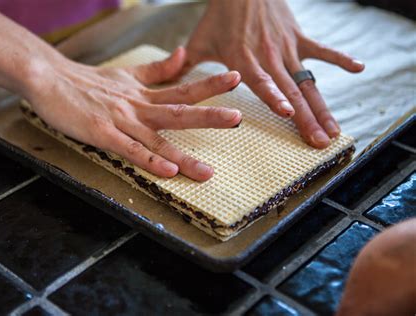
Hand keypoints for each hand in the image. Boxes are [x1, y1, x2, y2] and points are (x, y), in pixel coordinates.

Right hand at [25, 47, 241, 180]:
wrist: (49, 78)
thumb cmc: (87, 81)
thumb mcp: (127, 73)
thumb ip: (157, 69)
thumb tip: (184, 56)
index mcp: (144, 94)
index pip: (182, 88)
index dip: (210, 84)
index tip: (236, 78)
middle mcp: (137, 106)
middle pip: (177, 112)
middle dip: (208, 117)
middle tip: (237, 118)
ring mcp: (120, 120)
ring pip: (157, 139)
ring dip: (183, 155)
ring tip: (207, 172)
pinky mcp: (102, 133)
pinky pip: (130, 151)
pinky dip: (149, 161)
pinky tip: (168, 172)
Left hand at [186, 0, 364, 147]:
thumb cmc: (220, 16)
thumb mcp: (200, 41)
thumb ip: (185, 68)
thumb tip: (165, 91)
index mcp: (243, 59)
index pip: (262, 81)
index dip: (275, 97)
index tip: (289, 114)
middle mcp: (269, 57)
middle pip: (291, 91)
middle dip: (306, 118)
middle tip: (320, 142)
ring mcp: (287, 48)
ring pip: (308, 81)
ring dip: (322, 106)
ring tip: (335, 130)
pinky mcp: (299, 38)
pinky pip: (322, 50)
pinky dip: (340, 59)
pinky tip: (360, 68)